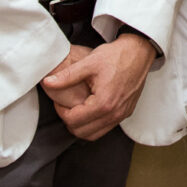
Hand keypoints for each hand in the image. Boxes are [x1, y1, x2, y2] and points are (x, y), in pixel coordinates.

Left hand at [40, 34, 156, 139]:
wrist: (139, 51)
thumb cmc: (116, 55)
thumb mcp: (89, 63)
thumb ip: (66, 76)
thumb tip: (48, 82)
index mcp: (103, 103)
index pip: (73, 120)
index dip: (61, 111)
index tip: (59, 101)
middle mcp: (114, 113)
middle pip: (82, 132)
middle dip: (69, 121)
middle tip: (66, 105)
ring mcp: (121, 115)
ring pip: (93, 135)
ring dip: (81, 126)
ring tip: (77, 108)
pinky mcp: (126, 113)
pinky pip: (105, 128)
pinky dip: (94, 125)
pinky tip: (90, 109)